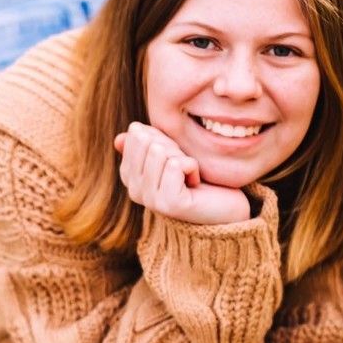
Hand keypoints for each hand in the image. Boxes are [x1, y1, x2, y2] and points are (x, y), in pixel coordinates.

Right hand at [114, 122, 250, 224]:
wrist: (224, 206)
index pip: (137, 135)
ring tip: (189, 176)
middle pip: (149, 142)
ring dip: (183, 158)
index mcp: (129, 175)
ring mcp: (150, 200)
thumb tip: (119, 139)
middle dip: (173, 147)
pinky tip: (195, 184)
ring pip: (160, 152)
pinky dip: (193, 168)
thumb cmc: (196, 177)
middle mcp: (134, 190)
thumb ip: (145, 144)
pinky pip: (176, 165)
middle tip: (184, 168)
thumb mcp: (169, 153)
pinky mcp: (168, 204)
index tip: (174, 156)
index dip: (163, 137)